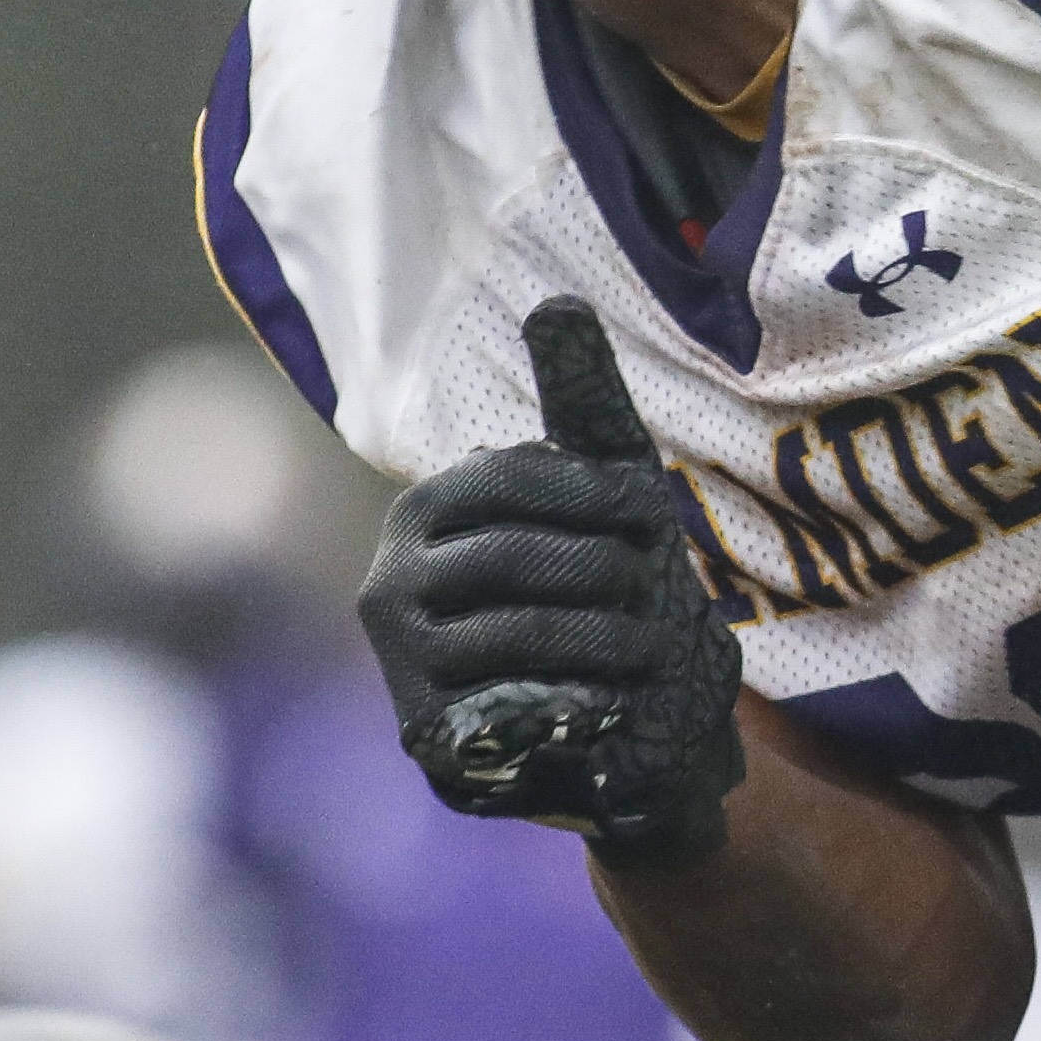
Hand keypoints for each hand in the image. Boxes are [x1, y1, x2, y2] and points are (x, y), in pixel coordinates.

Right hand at [356, 297, 745, 864]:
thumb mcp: (613, 487)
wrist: (647, 722)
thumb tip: (556, 301)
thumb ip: (583, 400)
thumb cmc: (620, 590)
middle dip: (604, 570)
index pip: (507, 481)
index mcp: (426, 510)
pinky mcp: (430, 739)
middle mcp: (390, 583)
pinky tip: (613, 703)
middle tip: (648, 588)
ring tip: (645, 646)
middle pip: (512, 557)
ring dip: (605, 637)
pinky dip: (578, 702)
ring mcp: (403, 667)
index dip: (593, 495)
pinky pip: (511, 709)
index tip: (650, 517)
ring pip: (516, 632)